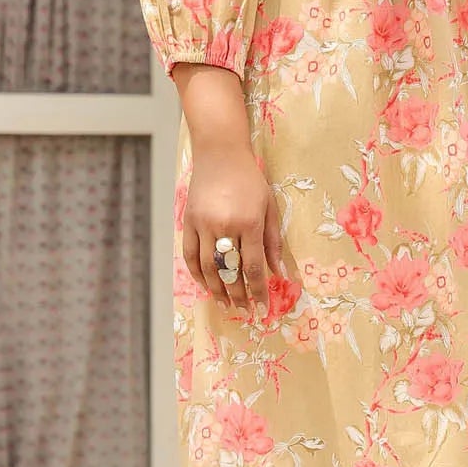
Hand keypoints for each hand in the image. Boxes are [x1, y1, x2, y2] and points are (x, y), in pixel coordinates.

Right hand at [182, 142, 285, 316]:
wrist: (220, 154)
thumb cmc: (250, 179)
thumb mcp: (269, 207)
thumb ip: (273, 241)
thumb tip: (279, 272)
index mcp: (249, 223)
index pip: (253, 267)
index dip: (258, 291)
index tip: (262, 308)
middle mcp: (224, 227)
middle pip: (230, 272)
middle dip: (239, 296)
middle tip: (245, 312)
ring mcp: (203, 225)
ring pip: (208, 268)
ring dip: (217, 290)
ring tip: (226, 304)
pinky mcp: (188, 222)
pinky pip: (189, 255)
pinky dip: (197, 274)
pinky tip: (206, 286)